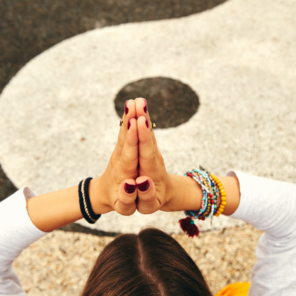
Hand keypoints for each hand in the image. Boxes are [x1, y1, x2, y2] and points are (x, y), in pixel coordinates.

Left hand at [91, 100, 139, 215]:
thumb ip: (127, 198)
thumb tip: (135, 182)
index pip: (130, 154)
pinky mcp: (123, 147)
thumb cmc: (120, 200)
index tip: (136, 122)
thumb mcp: (122, 207)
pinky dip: (129, 119)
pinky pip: (126, 132)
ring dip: (130, 116)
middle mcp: (123, 159)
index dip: (133, 139)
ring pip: (125, 133)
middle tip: (137, 105)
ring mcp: (122, 151)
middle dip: (133, 122)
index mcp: (124, 172)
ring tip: (135, 101)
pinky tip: (132, 106)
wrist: (107, 193)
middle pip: (127, 140)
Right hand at [133, 98, 203, 213]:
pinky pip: (145, 133)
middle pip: (147, 140)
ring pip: (147, 133)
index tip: (137, 121)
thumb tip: (139, 182)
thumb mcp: (149, 205)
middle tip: (138, 104)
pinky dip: (142, 119)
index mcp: (151, 172)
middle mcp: (152, 159)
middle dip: (142, 122)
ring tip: (138, 101)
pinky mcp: (149, 148)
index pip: (146, 154)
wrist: (162, 192)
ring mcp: (151, 151)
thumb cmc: (151, 200)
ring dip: (142, 116)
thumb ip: (146, 196)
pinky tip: (137, 106)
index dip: (141, 138)